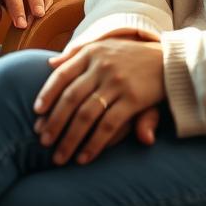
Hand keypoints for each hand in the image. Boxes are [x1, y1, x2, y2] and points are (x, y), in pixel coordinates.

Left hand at [32, 37, 165, 165]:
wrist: (168, 59)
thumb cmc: (131, 57)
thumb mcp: (104, 48)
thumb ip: (77, 54)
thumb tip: (50, 63)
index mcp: (92, 52)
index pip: (62, 74)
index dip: (47, 94)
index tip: (37, 113)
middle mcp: (102, 65)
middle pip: (70, 98)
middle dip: (54, 122)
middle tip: (42, 141)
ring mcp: (117, 83)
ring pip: (86, 115)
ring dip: (69, 139)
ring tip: (59, 156)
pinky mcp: (133, 100)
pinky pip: (108, 126)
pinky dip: (93, 144)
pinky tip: (84, 157)